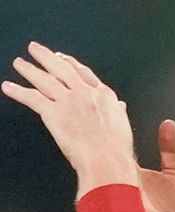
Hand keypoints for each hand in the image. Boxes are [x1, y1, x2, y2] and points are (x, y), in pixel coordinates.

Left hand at [2, 42, 136, 196]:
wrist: (107, 159)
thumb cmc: (116, 148)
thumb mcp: (122, 125)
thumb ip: (118, 111)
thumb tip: (120, 106)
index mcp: (104, 95)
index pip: (83, 73)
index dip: (70, 63)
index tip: (62, 57)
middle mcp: (85, 93)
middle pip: (62, 69)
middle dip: (46, 57)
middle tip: (35, 49)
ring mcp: (68, 101)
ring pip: (45, 80)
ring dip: (29, 69)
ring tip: (19, 63)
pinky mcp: (53, 113)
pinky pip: (32, 98)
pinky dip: (18, 91)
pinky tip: (8, 87)